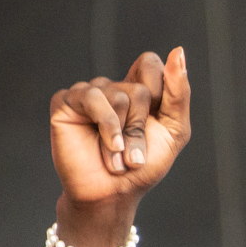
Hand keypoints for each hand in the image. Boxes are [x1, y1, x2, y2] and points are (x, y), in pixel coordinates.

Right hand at [48, 48, 192, 215]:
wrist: (113, 195)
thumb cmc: (142, 167)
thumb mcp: (174, 130)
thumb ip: (179, 93)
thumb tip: (178, 51)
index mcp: (137, 90)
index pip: (150, 64)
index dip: (159, 94)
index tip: (156, 123)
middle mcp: (112, 88)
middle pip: (139, 88)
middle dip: (141, 128)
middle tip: (133, 152)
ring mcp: (88, 93)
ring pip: (117, 96)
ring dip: (124, 136)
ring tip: (117, 157)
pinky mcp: (66, 102)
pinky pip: (91, 98)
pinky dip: (107, 126)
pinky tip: (109, 147)